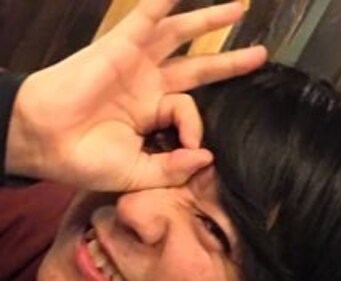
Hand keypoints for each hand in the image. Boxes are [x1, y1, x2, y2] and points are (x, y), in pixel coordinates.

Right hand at [5, 0, 266, 190]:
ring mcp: (137, 63)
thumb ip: (174, 168)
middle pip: (199, 68)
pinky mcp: (121, 46)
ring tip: (241, 9)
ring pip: (180, 35)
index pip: (191, 114)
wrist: (49, 142)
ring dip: (209, 20)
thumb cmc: (89, 161)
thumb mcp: (141, 173)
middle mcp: (149, 86)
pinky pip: (147, 16)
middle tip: (260, 55)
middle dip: (230, 62)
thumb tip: (208, 158)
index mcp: (153, 116)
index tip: (191, 148)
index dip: (196, 130)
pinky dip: (164, 2)